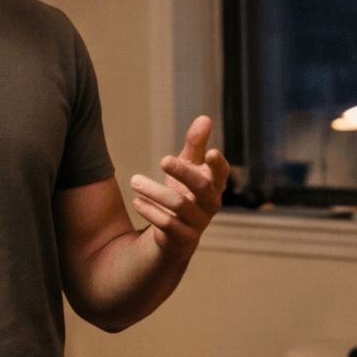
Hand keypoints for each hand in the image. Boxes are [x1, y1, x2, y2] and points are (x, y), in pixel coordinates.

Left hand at [131, 115, 230, 254]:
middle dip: (183, 172)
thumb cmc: (185, 193)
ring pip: (179, 205)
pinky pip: (167, 224)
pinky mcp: (183, 238)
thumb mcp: (188, 167)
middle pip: (202, 187)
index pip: (221, 173)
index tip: (210, 152)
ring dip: (154, 191)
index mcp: (214, 185)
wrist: (175, 234)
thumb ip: (196, 145)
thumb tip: (205, 119)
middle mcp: (210, 204)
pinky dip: (150, 210)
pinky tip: (137, 200)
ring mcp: (198, 223)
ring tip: (134, 180)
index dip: (218, 164)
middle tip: (163, 159)